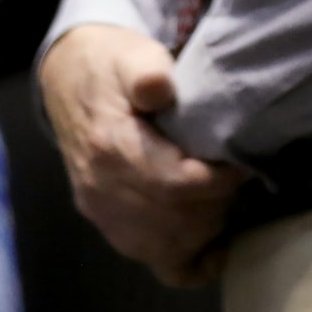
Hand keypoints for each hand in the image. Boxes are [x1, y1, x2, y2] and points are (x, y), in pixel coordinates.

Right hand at [37, 25, 246, 285]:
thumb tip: (159, 86)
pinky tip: (214, 244)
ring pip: (163, 248)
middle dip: (217, 206)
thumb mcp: (131, 53)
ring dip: (205, 230)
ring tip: (226, 199)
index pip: (175, 185)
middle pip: (173, 223)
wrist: (69, 80)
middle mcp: (102, 188)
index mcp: (111, 147)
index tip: (242, 162)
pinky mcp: (107, 220)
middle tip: (239, 178)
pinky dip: (187, 257)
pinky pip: (149, 258)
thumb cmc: (111, 64)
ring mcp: (102, 211)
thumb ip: (147, 69)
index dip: (218, 181)